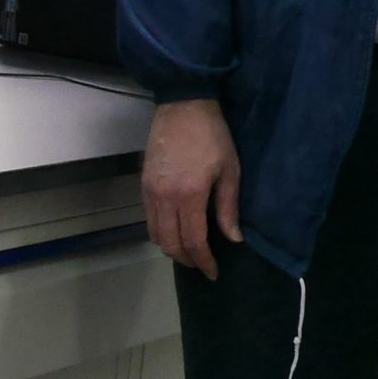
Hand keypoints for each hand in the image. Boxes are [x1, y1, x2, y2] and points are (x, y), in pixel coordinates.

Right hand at [143, 97, 242, 279]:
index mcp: (189, 196)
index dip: (204, 261)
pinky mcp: (143, 184)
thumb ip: (229, 207)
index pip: (193, 241)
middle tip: (203, 264)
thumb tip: (234, 239)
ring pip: (155, 234)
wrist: (183, 106)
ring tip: (190, 250)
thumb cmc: (213, 136)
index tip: (213, 272)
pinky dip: (161, 231)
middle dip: (187, 259)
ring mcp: (150, 192)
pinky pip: (149, 219)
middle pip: (170, 244)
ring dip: (171, 247)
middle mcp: (164, 198)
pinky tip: (176, 229)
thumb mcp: (230, 170)